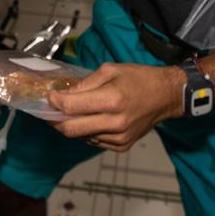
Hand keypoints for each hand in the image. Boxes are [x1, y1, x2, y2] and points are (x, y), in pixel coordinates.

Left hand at [48, 63, 186, 151]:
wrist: (166, 96)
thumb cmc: (139, 78)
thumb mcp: (110, 70)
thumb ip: (84, 83)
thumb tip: (63, 95)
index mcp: (112, 99)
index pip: (71, 107)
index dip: (54, 102)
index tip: (49, 97)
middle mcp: (115, 123)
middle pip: (71, 130)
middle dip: (55, 121)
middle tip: (50, 112)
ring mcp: (119, 137)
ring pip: (81, 137)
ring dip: (72, 126)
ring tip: (72, 113)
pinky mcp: (122, 146)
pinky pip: (94, 142)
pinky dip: (87, 132)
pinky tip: (92, 120)